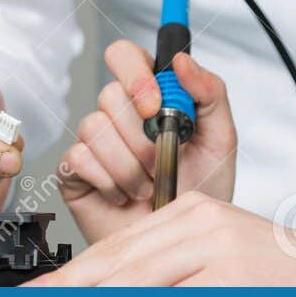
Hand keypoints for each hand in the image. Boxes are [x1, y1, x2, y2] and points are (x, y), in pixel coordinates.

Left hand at [31, 191, 295, 285]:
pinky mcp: (229, 284)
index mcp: (192, 213)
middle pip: (117, 267)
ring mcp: (216, 255)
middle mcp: (200, 225)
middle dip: (70, 293)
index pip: (116, 249)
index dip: (70, 278)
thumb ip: (165, 274)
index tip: (36, 296)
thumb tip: (105, 291)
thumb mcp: (216, 262)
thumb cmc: (277, 282)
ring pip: (137, 287)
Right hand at [58, 42, 235, 242]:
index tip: (154, 105)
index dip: (135, 74)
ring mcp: (94, 141)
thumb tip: (182, 61)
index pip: (125, 56)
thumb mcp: (220, 140)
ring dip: (129, 165)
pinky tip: (124, 194)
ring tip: (148, 185)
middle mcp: (119, 113)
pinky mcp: (74, 170)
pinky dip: (109, 181)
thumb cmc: (200, 190)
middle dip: (142, 137)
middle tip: (161, 161)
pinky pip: (79, 158)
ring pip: (94, 128)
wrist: (181, 240)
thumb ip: (210, 93)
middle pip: (109, 94)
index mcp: (151, 96)